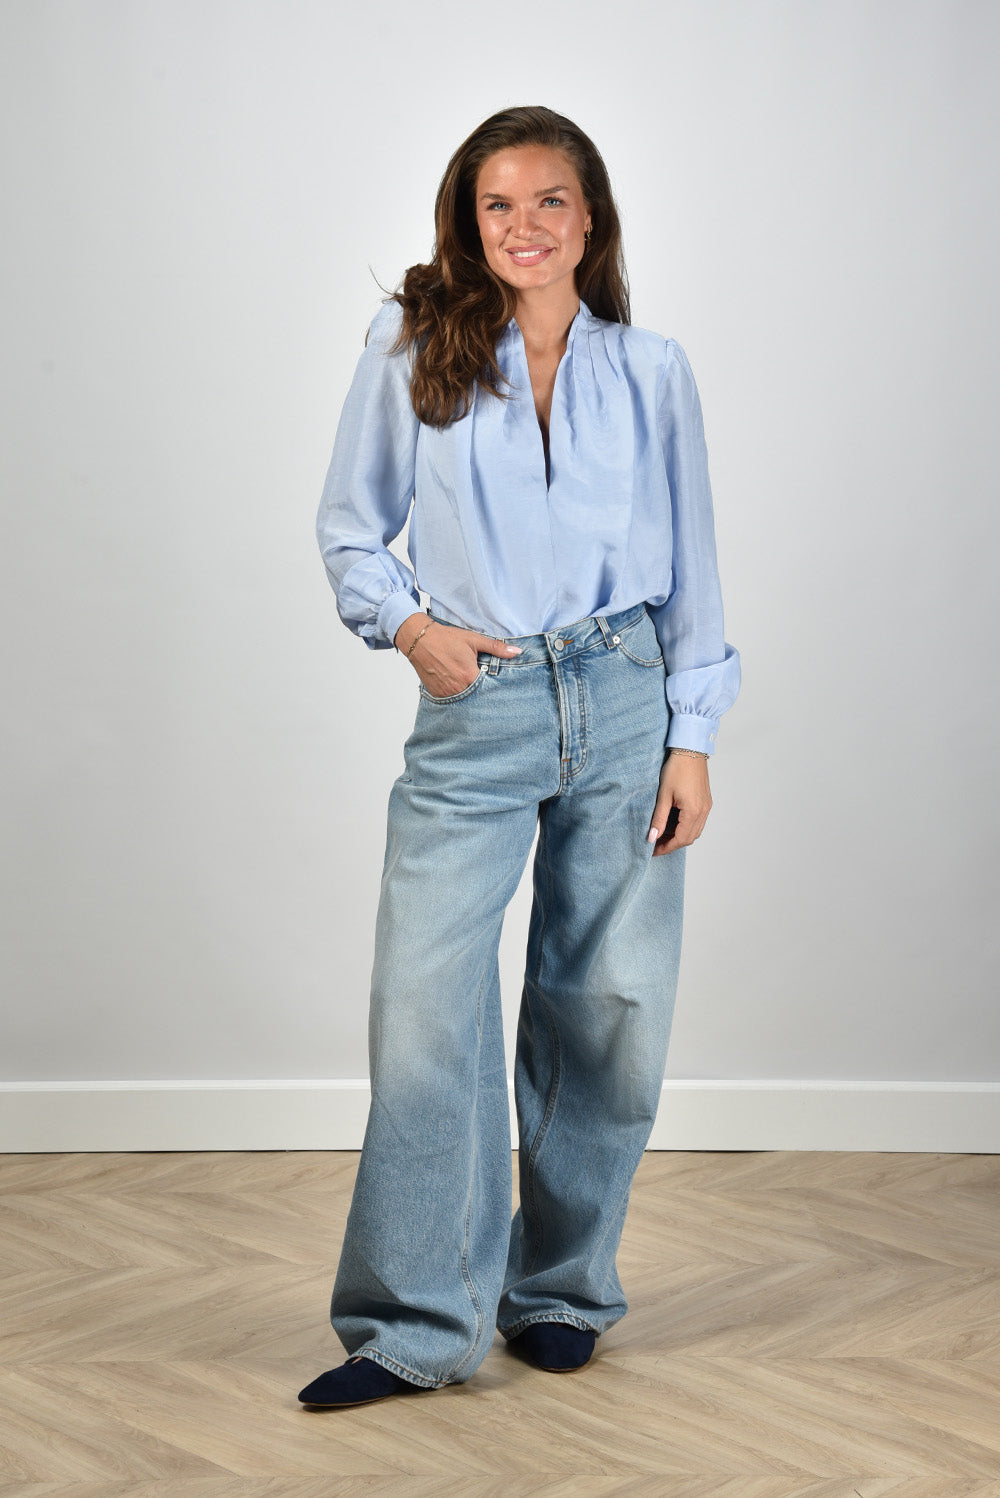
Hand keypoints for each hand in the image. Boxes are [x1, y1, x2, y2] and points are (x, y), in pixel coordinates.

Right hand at [394, 613, 520, 696]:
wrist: (420, 640)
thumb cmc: (446, 638)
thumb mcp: (474, 640)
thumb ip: (496, 648)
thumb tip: (517, 652)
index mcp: (469, 675)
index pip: (489, 688)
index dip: (492, 686)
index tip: (495, 682)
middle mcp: (458, 688)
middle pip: (477, 696)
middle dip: (481, 691)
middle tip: (481, 683)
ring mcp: (446, 693)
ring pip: (464, 699)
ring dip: (469, 693)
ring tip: (467, 682)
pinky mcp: (437, 694)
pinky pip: (451, 700)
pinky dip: (456, 695)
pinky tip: (456, 684)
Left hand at [647, 753, 711, 855]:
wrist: (690, 750)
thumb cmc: (676, 769)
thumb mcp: (663, 795)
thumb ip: (658, 819)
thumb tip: (652, 837)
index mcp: (693, 811)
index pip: (681, 839)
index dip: (666, 847)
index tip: (653, 850)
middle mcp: (703, 811)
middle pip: (689, 838)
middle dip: (672, 843)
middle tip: (656, 844)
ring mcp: (706, 806)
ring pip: (695, 831)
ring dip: (680, 836)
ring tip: (663, 834)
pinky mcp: (706, 801)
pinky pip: (698, 821)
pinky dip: (686, 826)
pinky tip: (673, 823)